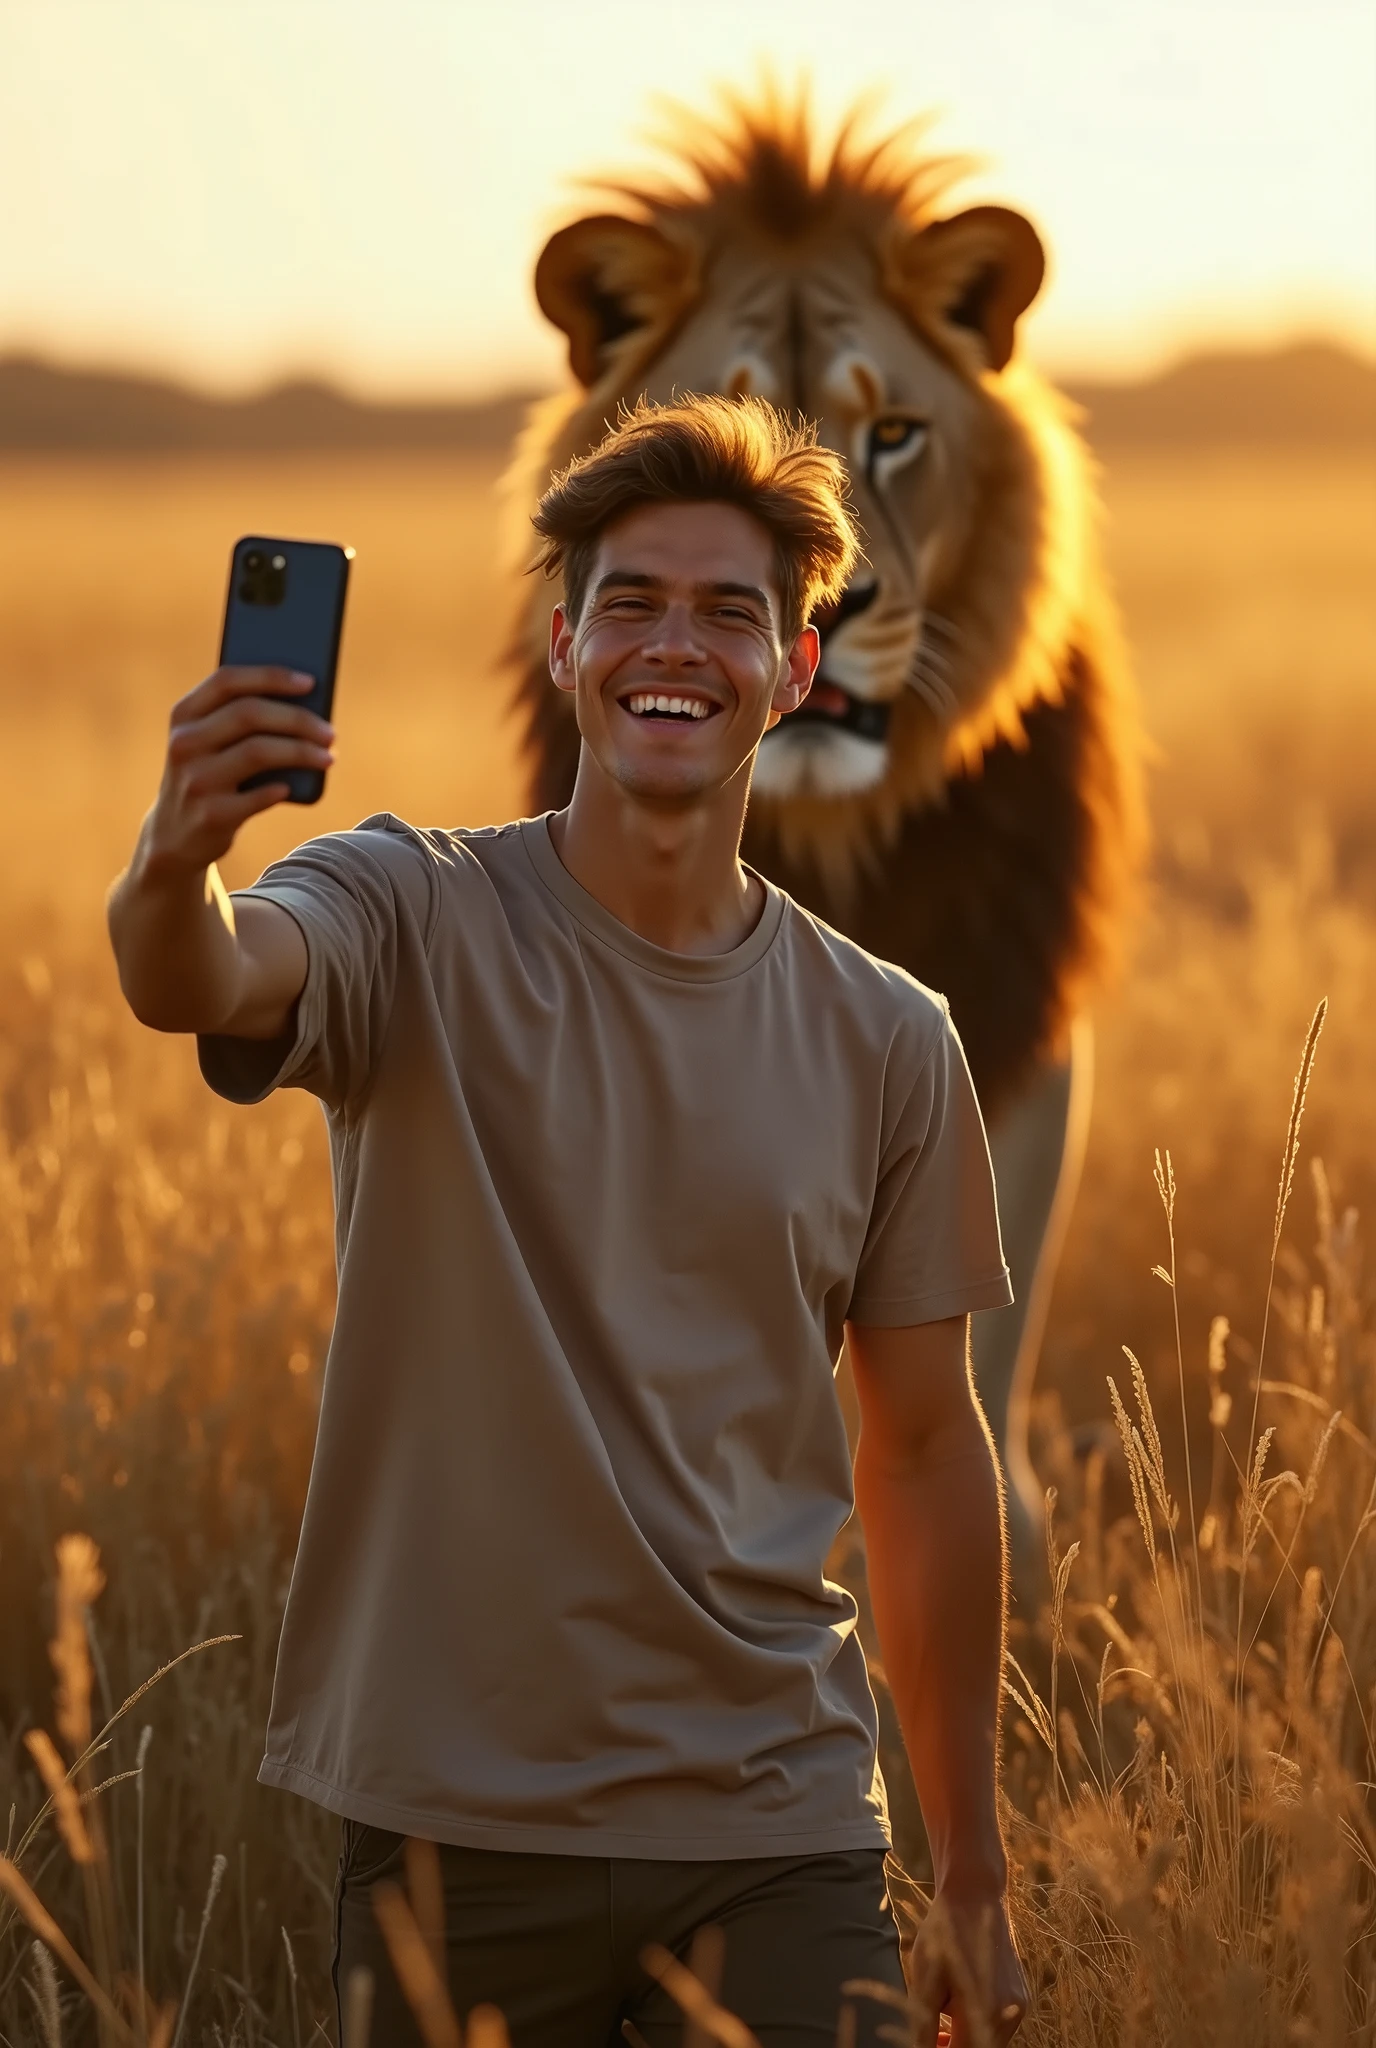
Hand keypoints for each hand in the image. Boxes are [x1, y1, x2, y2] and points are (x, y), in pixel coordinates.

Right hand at [141, 666, 335, 876]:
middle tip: (329, 732)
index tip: (310, 682)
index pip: (227, 680)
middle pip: (249, 713)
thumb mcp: (208, 742)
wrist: (176, 836)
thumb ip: (240, 720)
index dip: (270, 676)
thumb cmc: (210, 776)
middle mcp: (185, 743)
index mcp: (184, 715)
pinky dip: (280, 789)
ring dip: (301, 752)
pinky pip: (258, 796)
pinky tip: (292, 787)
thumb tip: (308, 706)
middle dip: (297, 719)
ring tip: (328, 758)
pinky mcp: (211, 815)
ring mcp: (196, 779)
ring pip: (257, 751)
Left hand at [909, 1886, 1026, 2046]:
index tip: (924, 2042)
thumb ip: (924, 2025)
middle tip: (931, 2030)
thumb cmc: (945, 1933)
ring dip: (965, 2034)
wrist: (975, 1894)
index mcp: (987, 2012)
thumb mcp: (926, 1979)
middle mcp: (1010, 2014)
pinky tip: (960, 1997)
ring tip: (943, 2008)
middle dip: (952, 2045)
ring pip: (988, 2038)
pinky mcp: (1021, 1996)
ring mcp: (1019, 2005)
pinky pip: (998, 2022)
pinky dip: (977, 2020)